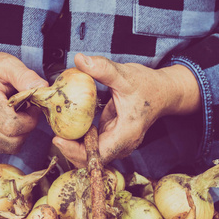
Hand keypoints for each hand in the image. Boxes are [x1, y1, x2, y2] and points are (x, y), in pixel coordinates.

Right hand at [0, 42, 47, 152]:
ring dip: (20, 133)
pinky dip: (11, 137)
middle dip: (27, 127)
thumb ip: (26, 76)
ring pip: (10, 147)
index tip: (31, 104)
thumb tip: (43, 88)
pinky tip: (7, 119)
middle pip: (13, 141)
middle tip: (26, 110)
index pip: (12, 126)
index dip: (30, 118)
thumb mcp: (8, 64)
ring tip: (17, 114)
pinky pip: (2, 147)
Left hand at [53, 53, 200, 167]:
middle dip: (71, 149)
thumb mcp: (125, 75)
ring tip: (60, 129)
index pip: (99, 154)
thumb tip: (79, 59)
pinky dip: (81, 139)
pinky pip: (94, 145)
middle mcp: (123, 144)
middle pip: (92, 159)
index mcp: (127, 134)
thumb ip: (103, 68)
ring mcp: (118, 143)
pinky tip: (70, 127)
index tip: (59, 139)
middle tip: (55, 132)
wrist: (164, 92)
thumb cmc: (148, 86)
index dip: (76, 151)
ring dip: (75, 145)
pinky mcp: (113, 137)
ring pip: (92, 154)